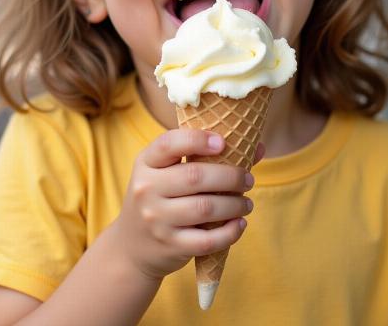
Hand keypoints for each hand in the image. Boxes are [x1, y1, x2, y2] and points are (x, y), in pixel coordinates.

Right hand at [112, 129, 258, 281]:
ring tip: (247, 202)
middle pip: (195, 176)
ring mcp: (156, 220)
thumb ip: (204, 157)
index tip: (223, 142)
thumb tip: (257, 147)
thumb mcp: (166, 172)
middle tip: (248, 179)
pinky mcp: (170, 246)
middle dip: (230, 176)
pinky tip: (240, 224)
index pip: (169, 144)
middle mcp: (146, 189)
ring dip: (235, 204)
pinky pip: (208, 240)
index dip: (198, 140)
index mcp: (146, 163)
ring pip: (206, 208)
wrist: (131, 247)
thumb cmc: (159, 199)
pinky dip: (230, 232)